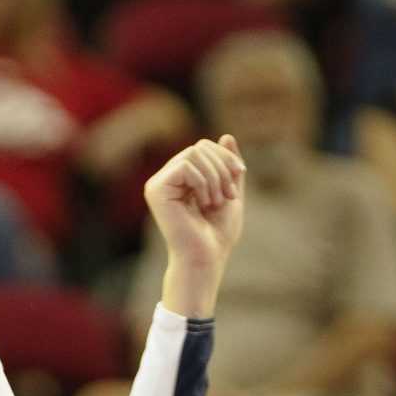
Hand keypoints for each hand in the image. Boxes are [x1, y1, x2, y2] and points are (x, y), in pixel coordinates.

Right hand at [146, 134, 245, 275]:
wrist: (206, 259)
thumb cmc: (217, 235)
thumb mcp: (230, 192)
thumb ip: (228, 166)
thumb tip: (226, 136)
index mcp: (181, 179)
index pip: (203, 147)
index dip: (225, 157)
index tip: (239, 177)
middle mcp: (166, 179)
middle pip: (199, 146)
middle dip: (222, 166)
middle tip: (229, 194)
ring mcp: (158, 184)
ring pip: (193, 153)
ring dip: (215, 177)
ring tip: (217, 202)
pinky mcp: (155, 190)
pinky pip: (186, 166)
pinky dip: (203, 182)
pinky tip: (204, 203)